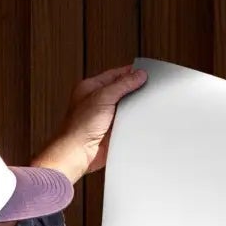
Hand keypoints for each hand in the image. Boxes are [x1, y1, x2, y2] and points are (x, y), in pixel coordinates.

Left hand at [33, 65, 147, 183]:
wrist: (78, 153)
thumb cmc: (80, 126)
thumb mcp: (103, 97)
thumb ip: (122, 84)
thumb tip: (138, 75)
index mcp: (91, 88)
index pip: (114, 75)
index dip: (129, 72)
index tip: (144, 72)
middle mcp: (97, 101)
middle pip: (121, 90)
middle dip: (133, 90)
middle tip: (147, 88)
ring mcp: (105, 116)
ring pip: (125, 107)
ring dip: (134, 107)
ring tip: (144, 104)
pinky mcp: (111, 130)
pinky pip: (126, 122)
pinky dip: (133, 121)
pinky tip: (139, 119)